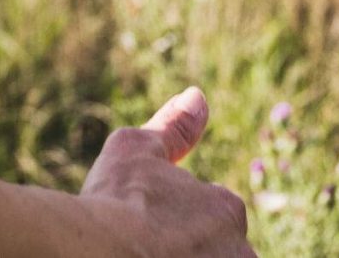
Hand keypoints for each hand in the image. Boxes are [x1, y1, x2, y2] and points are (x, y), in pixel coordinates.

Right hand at [78, 87, 255, 255]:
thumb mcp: (137, 150)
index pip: (212, 223)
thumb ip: (175, 127)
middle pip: (216, 253)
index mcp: (226, 209)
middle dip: (187, 250)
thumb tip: (197, 96)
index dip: (176, 227)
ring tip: (142, 255)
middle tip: (146, 249)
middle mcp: (239, 251)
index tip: (148, 230)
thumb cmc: (116, 201)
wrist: (99, 251)